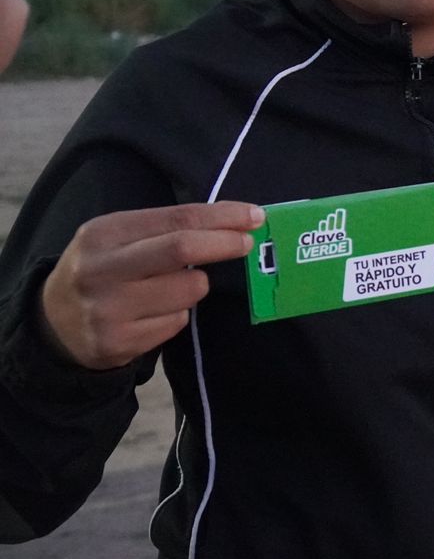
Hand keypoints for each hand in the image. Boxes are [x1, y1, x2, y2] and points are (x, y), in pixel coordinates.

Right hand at [39, 202, 263, 369]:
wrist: (54, 325)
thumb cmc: (103, 270)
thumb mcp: (118, 239)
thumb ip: (167, 229)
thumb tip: (236, 221)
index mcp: (104, 233)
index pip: (176, 218)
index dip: (222, 217)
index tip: (255, 217)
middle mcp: (101, 269)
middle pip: (181, 249)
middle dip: (224, 244)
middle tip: (248, 243)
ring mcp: (108, 309)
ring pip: (188, 291)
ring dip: (196, 286)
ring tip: (171, 287)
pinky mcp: (117, 342)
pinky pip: (177, 323)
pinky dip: (178, 314)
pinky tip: (153, 314)